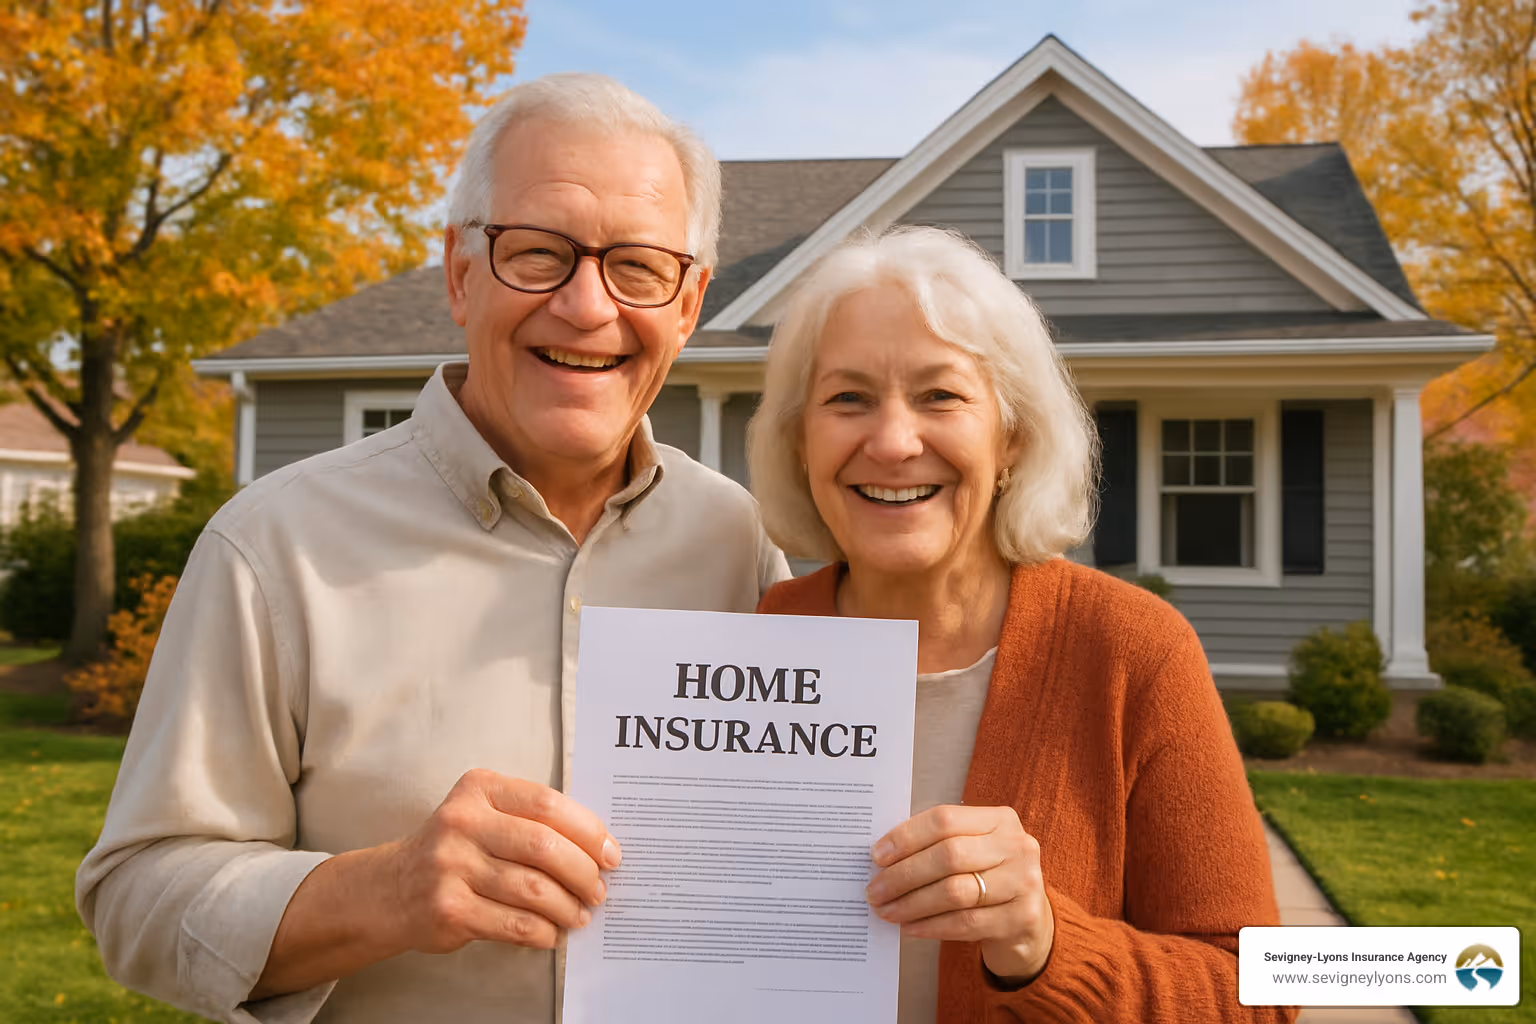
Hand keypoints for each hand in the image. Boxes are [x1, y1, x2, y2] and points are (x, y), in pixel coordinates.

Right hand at [384, 768, 621, 953]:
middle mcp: (462, 822)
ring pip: (532, 889)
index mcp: (479, 788)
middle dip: (583, 872)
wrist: (391, 888)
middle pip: (544, 847)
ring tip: (579, 915)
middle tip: (598, 889)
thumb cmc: (455, 848)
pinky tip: (551, 932)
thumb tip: (598, 848)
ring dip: (567, 907)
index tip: (610, 853)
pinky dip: (542, 931)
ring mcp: (451, 866)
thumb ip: (531, 820)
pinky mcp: (449, 908)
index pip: (547, 804)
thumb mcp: (484, 814)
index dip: (588, 831)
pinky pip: (513, 923)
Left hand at [865, 804, 1052, 982]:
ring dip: (912, 904)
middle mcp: (1017, 846)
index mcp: (1000, 819)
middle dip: (904, 875)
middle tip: (875, 891)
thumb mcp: (973, 849)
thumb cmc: (986, 876)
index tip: (877, 856)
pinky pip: (965, 923)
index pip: (945, 820)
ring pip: (955, 892)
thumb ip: (937, 844)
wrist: (1027, 919)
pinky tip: (909, 927)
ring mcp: (1024, 882)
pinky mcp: (1021, 918)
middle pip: (948, 856)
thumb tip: (882, 856)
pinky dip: (931, 926)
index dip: (906, 837)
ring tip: (886, 911)